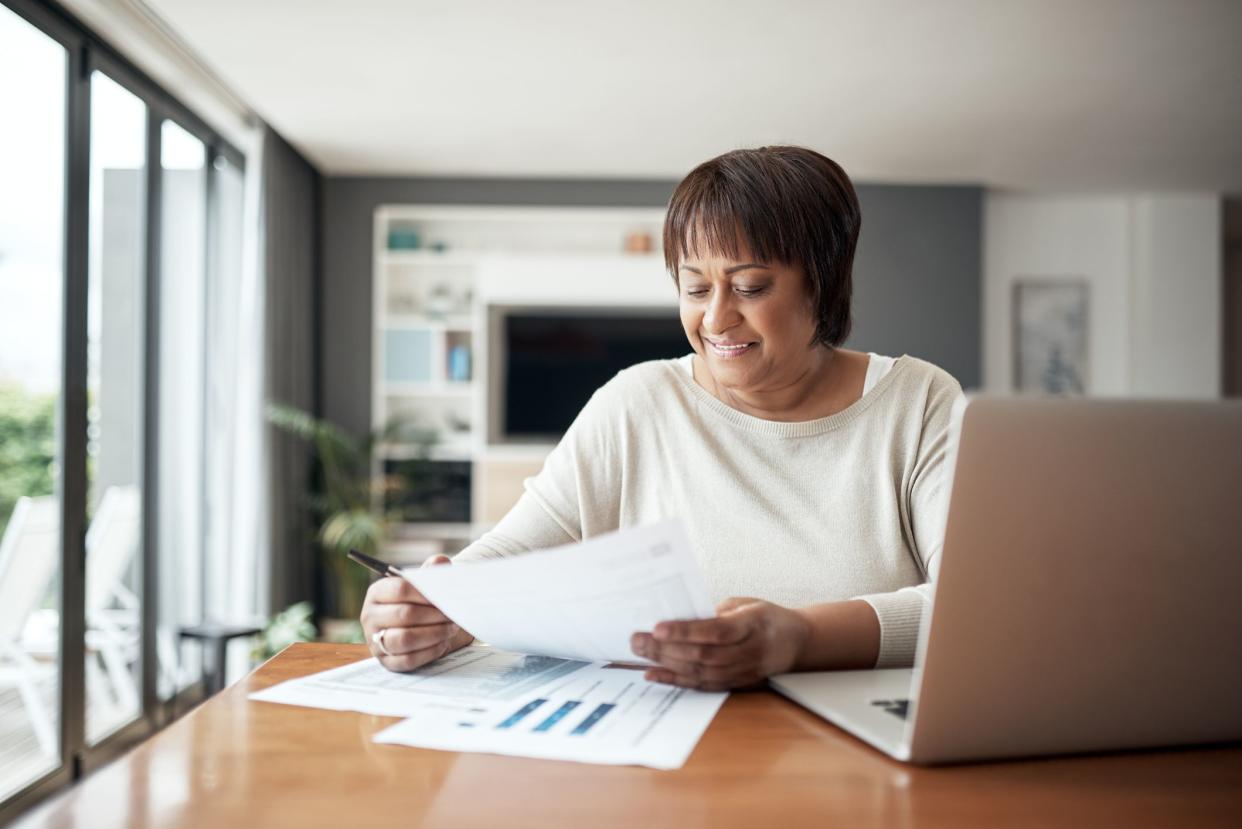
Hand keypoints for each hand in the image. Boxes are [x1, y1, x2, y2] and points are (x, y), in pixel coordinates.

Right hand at [360, 555, 473, 671]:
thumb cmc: (421, 602)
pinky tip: (443, 643)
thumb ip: (433, 571)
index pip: (400, 589)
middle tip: (454, 614)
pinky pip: (408, 660)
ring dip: (434, 634)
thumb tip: (440, 562)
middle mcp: (370, 616)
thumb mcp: (425, 584)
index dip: (426, 593)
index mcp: (377, 593)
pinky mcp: (387, 662)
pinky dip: (429, 651)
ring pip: (404, 639)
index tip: (447, 596)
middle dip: (435, 615)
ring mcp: (375, 641)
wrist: (419, 626)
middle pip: (404, 614)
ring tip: (450, 628)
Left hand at [630, 597, 808, 690]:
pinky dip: (675, 680)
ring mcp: (743, 672)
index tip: (657, 627)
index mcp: (754, 624)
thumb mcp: (745, 603)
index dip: (686, 631)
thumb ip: (715, 612)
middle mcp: (750, 651)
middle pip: (703, 654)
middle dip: (665, 648)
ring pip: (700, 672)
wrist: (797, 642)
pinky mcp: (735, 684)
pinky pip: (701, 685)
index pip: (716, 631)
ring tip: (639, 653)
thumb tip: (678, 618)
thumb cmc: (766, 616)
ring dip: (665, 664)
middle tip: (637, 639)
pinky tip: (653, 673)